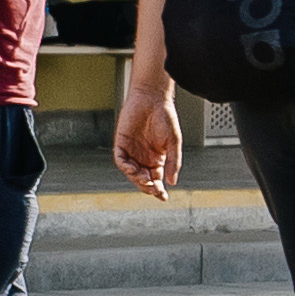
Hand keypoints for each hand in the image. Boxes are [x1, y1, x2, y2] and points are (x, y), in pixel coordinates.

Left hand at [114, 72, 180, 199]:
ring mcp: (132, 151)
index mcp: (157, 158)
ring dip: (138, 179)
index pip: (157, 179)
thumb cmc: (165, 115)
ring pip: (132, 173)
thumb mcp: (174, 142)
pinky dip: (126, 167)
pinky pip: (120, 160)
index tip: (163, 197)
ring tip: (146, 179)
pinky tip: (133, 169)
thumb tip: (173, 181)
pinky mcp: (121, 143)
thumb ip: (173, 162)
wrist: (152, 98)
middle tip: (154, 189)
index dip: (159, 190)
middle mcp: (144, 157)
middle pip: (143, 179)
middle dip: (148, 186)